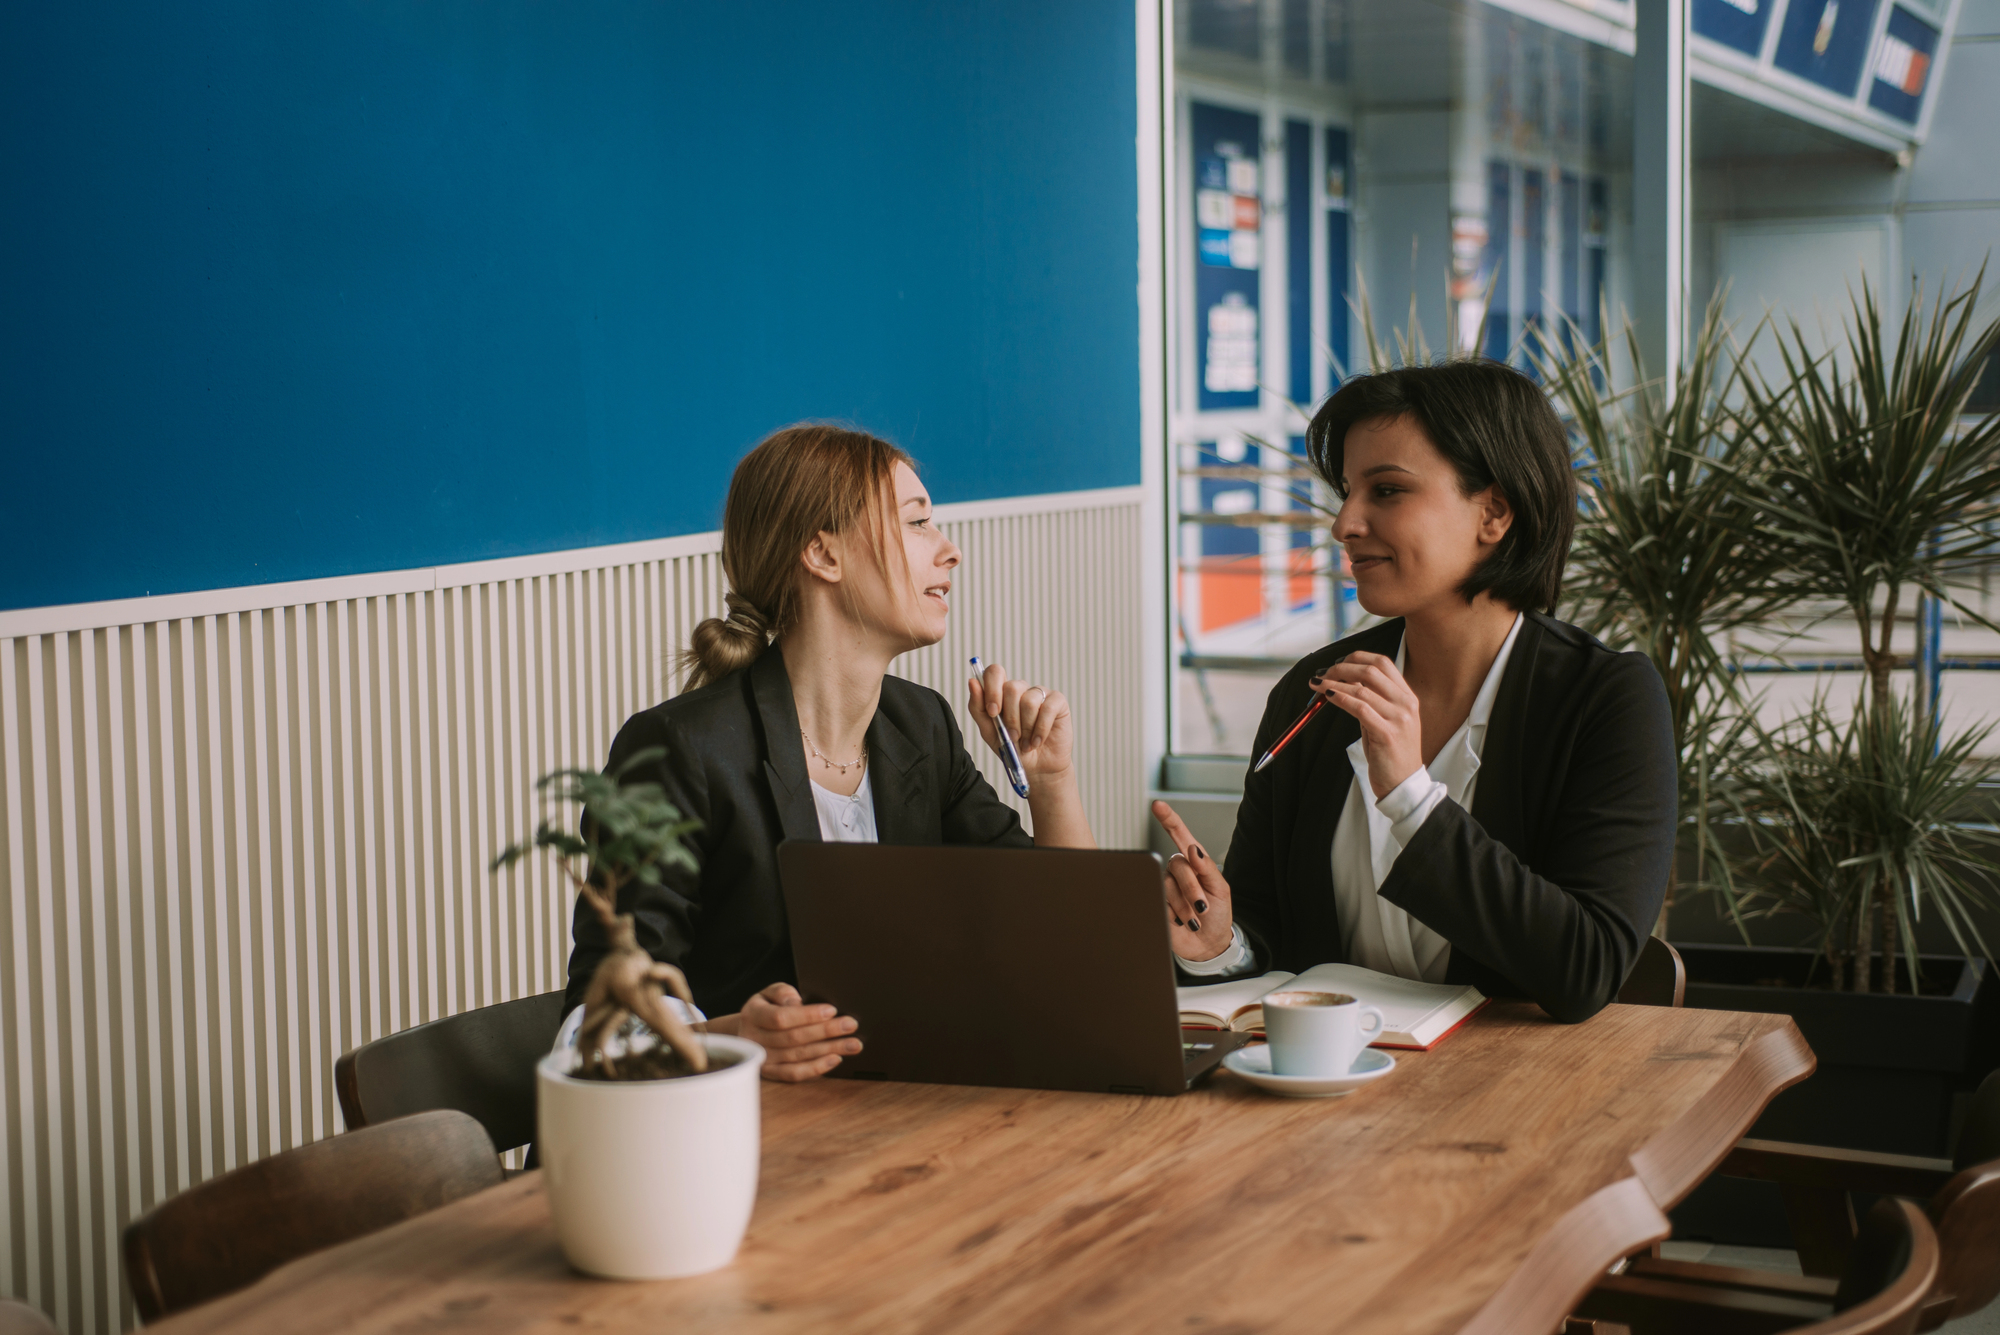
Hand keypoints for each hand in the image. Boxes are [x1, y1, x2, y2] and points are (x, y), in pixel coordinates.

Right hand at [735, 982, 860, 1081]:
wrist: (746, 1031)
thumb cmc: (764, 1009)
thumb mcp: (768, 993)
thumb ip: (781, 992)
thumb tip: (796, 1002)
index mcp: (753, 1015)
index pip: (781, 1017)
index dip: (807, 1015)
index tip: (831, 1010)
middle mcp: (755, 1039)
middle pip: (794, 1037)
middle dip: (826, 1031)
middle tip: (851, 1025)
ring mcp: (762, 1059)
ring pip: (798, 1056)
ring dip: (828, 1049)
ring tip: (852, 1044)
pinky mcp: (771, 1073)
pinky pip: (794, 1074)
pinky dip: (816, 1068)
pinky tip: (835, 1059)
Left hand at [967, 663, 1073, 780]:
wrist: (1036, 768)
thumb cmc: (1013, 749)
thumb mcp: (989, 732)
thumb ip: (978, 708)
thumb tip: (972, 682)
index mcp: (1002, 692)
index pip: (994, 672)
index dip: (992, 689)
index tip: (993, 712)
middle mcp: (1021, 689)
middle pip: (1012, 687)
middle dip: (1010, 718)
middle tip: (1012, 737)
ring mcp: (1040, 693)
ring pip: (1029, 701)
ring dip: (1026, 728)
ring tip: (1026, 743)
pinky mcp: (1058, 701)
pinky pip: (1047, 708)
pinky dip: (1040, 730)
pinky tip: (1037, 741)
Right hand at [1150, 800, 1234, 961]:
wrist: (1207, 944)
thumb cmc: (1218, 915)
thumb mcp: (1221, 890)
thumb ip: (1208, 868)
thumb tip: (1193, 849)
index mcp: (1194, 862)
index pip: (1180, 835)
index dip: (1168, 819)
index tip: (1157, 805)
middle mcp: (1177, 870)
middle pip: (1177, 865)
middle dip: (1192, 889)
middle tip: (1202, 907)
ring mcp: (1165, 886)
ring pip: (1167, 885)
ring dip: (1184, 906)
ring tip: (1194, 919)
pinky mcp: (1155, 902)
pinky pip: (1159, 901)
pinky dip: (1174, 914)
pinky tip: (1181, 922)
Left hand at [1314, 650, 1421, 797]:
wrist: (1404, 784)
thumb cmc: (1391, 754)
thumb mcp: (1385, 720)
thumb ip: (1371, 700)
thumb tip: (1346, 680)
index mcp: (1407, 697)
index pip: (1383, 662)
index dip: (1357, 658)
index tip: (1338, 662)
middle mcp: (1406, 704)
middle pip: (1371, 670)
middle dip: (1341, 667)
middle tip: (1323, 673)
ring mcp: (1398, 718)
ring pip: (1361, 688)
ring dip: (1334, 683)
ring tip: (1317, 684)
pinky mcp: (1387, 733)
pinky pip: (1359, 708)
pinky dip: (1340, 699)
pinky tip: (1328, 696)